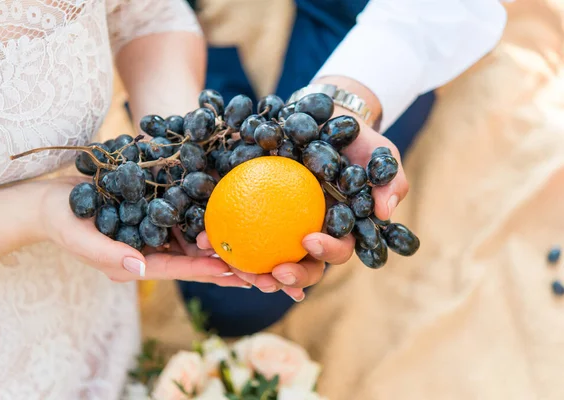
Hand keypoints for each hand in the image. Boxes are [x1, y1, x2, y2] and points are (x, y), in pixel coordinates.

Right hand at [38, 177, 247, 286]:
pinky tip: (224, 204)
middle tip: (254, 262)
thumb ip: (110, 256)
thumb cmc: (61, 221)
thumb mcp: (80, 239)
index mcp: (135, 263)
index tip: (232, 269)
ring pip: (192, 236)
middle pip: (192, 257)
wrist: (51, 198)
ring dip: (218, 235)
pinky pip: (182, 214)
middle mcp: (149, 250)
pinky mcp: (154, 211)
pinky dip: (202, 211)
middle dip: (222, 260)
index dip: (204, 269)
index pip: (177, 269)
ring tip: (249, 236)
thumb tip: (141, 269)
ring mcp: (153, 231)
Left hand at [192, 77, 408, 299]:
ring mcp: (281, 224)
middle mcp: (310, 232)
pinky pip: (238, 226)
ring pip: (265, 254)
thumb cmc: (357, 140)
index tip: (310, 240)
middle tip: (274, 273)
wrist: (325, 116)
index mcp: (339, 229)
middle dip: (288, 275)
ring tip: (232, 266)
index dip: (326, 254)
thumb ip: (388, 180)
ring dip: (250, 267)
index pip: (336, 251)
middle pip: (300, 264)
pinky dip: (223, 235)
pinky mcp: (254, 209)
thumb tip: (385, 211)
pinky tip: (207, 239)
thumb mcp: (380, 154)